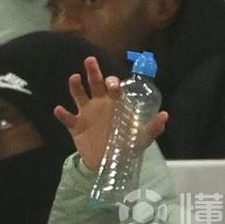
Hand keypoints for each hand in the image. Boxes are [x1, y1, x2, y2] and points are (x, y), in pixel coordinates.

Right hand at [54, 56, 168, 171]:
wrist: (109, 163)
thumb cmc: (125, 144)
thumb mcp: (142, 137)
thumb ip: (153, 127)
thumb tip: (165, 115)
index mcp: (114, 103)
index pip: (113, 88)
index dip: (113, 83)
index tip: (114, 85)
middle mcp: (99, 104)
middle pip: (94, 83)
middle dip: (93, 72)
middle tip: (90, 60)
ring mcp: (86, 114)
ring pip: (79, 95)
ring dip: (76, 86)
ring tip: (74, 78)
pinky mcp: (76, 126)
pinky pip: (68, 118)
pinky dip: (62, 114)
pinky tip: (59, 109)